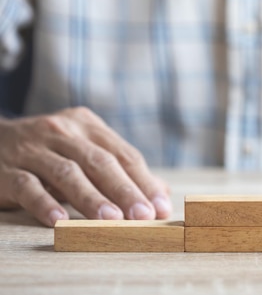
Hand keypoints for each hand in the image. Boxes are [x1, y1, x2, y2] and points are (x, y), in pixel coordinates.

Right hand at [0, 107, 171, 226]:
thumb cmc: (49, 152)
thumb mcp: (84, 151)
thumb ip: (120, 169)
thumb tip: (162, 193)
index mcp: (87, 125)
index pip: (122, 154)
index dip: (144, 181)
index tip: (161, 206)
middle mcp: (62, 131)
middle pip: (100, 162)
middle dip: (124, 190)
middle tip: (143, 215)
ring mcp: (33, 149)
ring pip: (67, 173)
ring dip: (91, 198)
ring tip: (111, 220)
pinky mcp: (6, 170)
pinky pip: (28, 186)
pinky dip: (44, 203)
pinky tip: (60, 220)